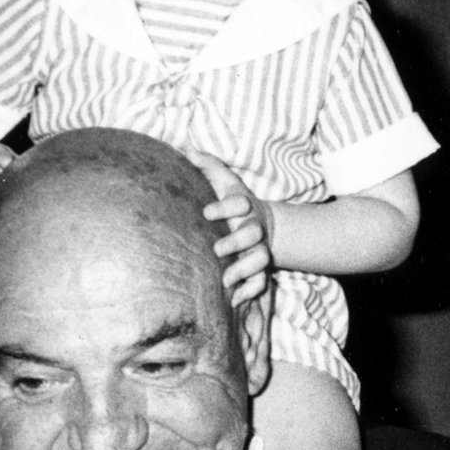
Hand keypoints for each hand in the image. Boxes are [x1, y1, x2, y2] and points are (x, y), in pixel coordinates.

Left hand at [191, 154, 274, 308]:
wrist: (262, 221)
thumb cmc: (233, 200)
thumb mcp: (223, 181)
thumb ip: (207, 165)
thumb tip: (186, 151)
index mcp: (244, 206)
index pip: (240, 203)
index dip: (226, 207)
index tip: (205, 213)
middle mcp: (255, 227)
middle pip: (253, 233)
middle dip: (236, 241)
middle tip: (216, 250)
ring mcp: (260, 248)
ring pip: (260, 259)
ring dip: (245, 269)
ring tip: (225, 280)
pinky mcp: (261, 267)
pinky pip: (263, 281)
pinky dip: (252, 290)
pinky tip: (235, 298)